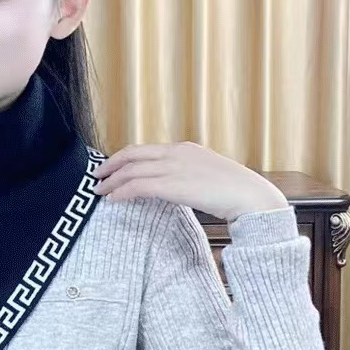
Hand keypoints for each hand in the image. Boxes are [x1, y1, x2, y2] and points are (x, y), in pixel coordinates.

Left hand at [91, 141, 289, 221]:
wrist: (252, 197)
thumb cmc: (235, 192)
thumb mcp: (207, 174)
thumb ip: (187, 175)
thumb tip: (171, 186)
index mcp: (184, 148)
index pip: (145, 149)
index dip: (124, 158)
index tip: (112, 166)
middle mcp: (176, 153)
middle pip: (132, 155)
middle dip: (111, 165)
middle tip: (97, 176)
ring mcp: (174, 167)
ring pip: (132, 170)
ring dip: (112, 182)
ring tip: (100, 192)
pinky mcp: (173, 185)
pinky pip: (138, 186)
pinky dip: (122, 192)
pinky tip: (114, 200)